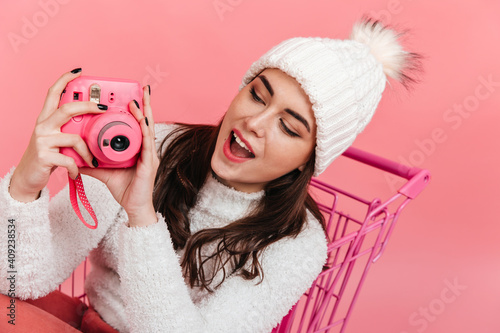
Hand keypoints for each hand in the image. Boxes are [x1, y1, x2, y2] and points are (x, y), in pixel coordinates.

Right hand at [10, 69, 103, 201]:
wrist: (27, 177)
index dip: (65, 80)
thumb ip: (69, 129)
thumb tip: (92, 121)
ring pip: (74, 138)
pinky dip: (76, 167)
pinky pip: (69, 160)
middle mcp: (42, 126)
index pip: (53, 93)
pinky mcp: (44, 156)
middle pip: (67, 109)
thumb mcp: (56, 139)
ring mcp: (42, 140)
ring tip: (92, 161)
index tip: (78, 71)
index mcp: (46, 119)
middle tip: (104, 109)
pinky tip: (76, 172)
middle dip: (88, 106)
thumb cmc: (46, 157)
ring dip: (87, 151)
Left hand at [80, 86, 158, 226]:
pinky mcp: (149, 163)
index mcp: (138, 149)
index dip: (137, 111)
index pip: (138, 126)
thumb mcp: (105, 172)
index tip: (132, 96)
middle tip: (142, 89)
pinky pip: (147, 143)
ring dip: (144, 113)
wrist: (134, 207)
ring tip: (139, 99)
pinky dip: (144, 130)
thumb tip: (77, 156)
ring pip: (148, 129)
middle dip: (145, 105)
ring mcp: (149, 155)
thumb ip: (93, 163)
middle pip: (146, 123)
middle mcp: (146, 149)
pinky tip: (142, 120)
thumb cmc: (126, 190)